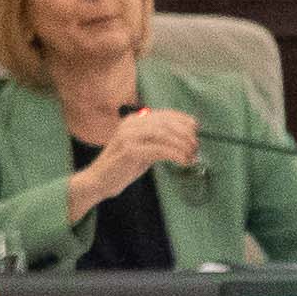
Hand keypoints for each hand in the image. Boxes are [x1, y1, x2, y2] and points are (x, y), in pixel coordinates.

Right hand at [64, 106, 201, 212]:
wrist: (100, 181)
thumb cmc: (124, 166)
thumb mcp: (144, 148)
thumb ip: (159, 141)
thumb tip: (188, 140)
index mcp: (135, 120)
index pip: (164, 114)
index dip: (183, 120)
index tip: (196, 129)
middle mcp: (131, 124)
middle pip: (166, 123)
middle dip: (185, 134)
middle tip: (195, 147)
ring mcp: (128, 136)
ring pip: (164, 134)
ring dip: (182, 145)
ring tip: (191, 155)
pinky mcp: (129, 150)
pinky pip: (159, 149)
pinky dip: (175, 155)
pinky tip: (183, 161)